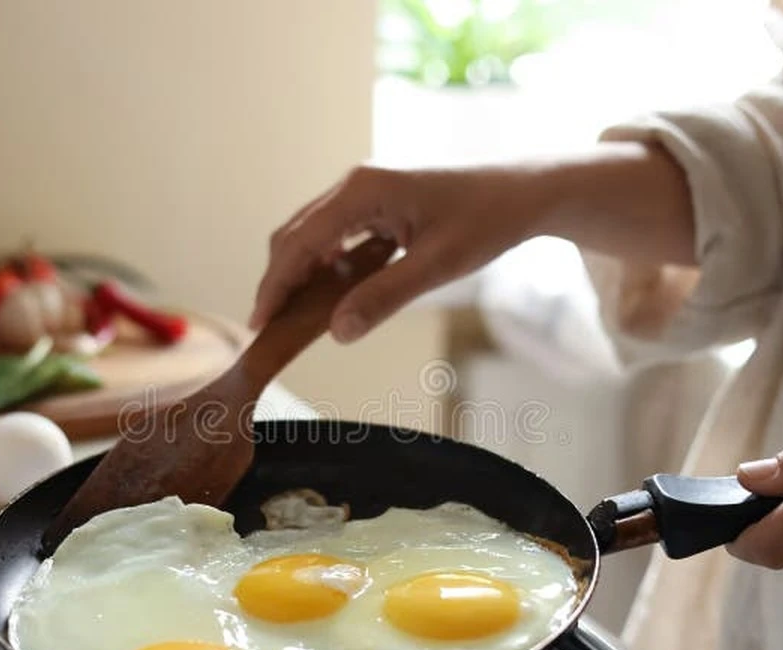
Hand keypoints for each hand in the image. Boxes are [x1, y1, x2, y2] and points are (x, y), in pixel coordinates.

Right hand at [252, 164, 546, 341]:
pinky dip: (326, 265)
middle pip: (296, 235)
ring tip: (296, 317)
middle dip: (280, 281)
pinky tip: (333, 294)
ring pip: (312, 235)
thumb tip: (338, 331)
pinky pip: (336, 234)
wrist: (523, 192)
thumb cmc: (487, 221)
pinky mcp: (377, 201)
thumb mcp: (436, 266)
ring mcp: (365, 190)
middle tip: (271, 328)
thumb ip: (384, 297)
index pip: (300, 242)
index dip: (275, 285)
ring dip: (302, 274)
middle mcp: (355, 184)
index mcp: (363, 190)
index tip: (258, 322)